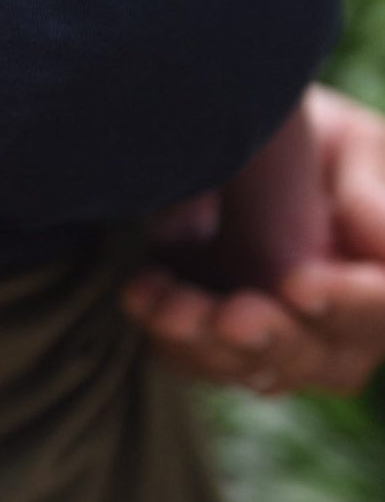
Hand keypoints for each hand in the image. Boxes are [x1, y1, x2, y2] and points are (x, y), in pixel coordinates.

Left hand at [123, 85, 384, 394]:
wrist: (211, 136)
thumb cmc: (297, 132)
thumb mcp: (345, 142)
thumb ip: (371, 186)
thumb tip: (384, 242)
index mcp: (381, 276)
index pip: (383, 309)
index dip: (352, 304)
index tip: (300, 285)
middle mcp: (340, 320)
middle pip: (323, 358)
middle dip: (272, 338)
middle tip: (232, 315)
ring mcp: (275, 337)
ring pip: (252, 368)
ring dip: (208, 344)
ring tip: (170, 307)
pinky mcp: (213, 341)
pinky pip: (192, 359)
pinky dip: (165, 334)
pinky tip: (141, 293)